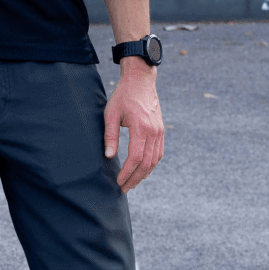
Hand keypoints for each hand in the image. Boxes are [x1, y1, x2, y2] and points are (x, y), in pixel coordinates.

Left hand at [104, 59, 163, 191]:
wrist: (141, 81)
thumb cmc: (123, 96)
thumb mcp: (111, 113)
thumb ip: (110, 135)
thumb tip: (108, 156)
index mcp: (141, 128)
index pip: (136, 158)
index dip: (127, 172)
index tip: (119, 182)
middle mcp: (153, 132)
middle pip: (146, 163)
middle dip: (135, 178)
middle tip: (124, 188)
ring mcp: (159, 132)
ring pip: (154, 160)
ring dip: (144, 174)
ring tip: (132, 182)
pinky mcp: (161, 131)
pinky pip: (158, 153)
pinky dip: (151, 164)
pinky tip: (142, 170)